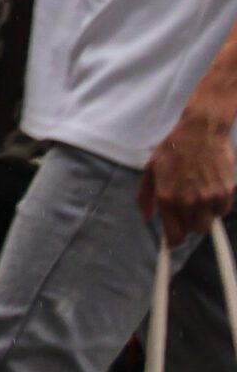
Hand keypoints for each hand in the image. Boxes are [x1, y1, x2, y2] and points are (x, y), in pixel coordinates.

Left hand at [142, 110, 236, 244]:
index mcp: (167, 197)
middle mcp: (188, 201)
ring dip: (202, 215)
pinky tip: (209, 189)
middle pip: (192, 231)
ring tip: (197, 196)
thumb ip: (146, 196)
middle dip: (188, 223)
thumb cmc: (173, 150)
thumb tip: (147, 218)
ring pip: (207, 223)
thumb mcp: (151, 169)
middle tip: (185, 208)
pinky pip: (221, 211)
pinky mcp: (225, 192)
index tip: (174, 237)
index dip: (174, 239)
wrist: (201, 132)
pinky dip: (216, 206)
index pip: (174, 235)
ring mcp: (208, 197)